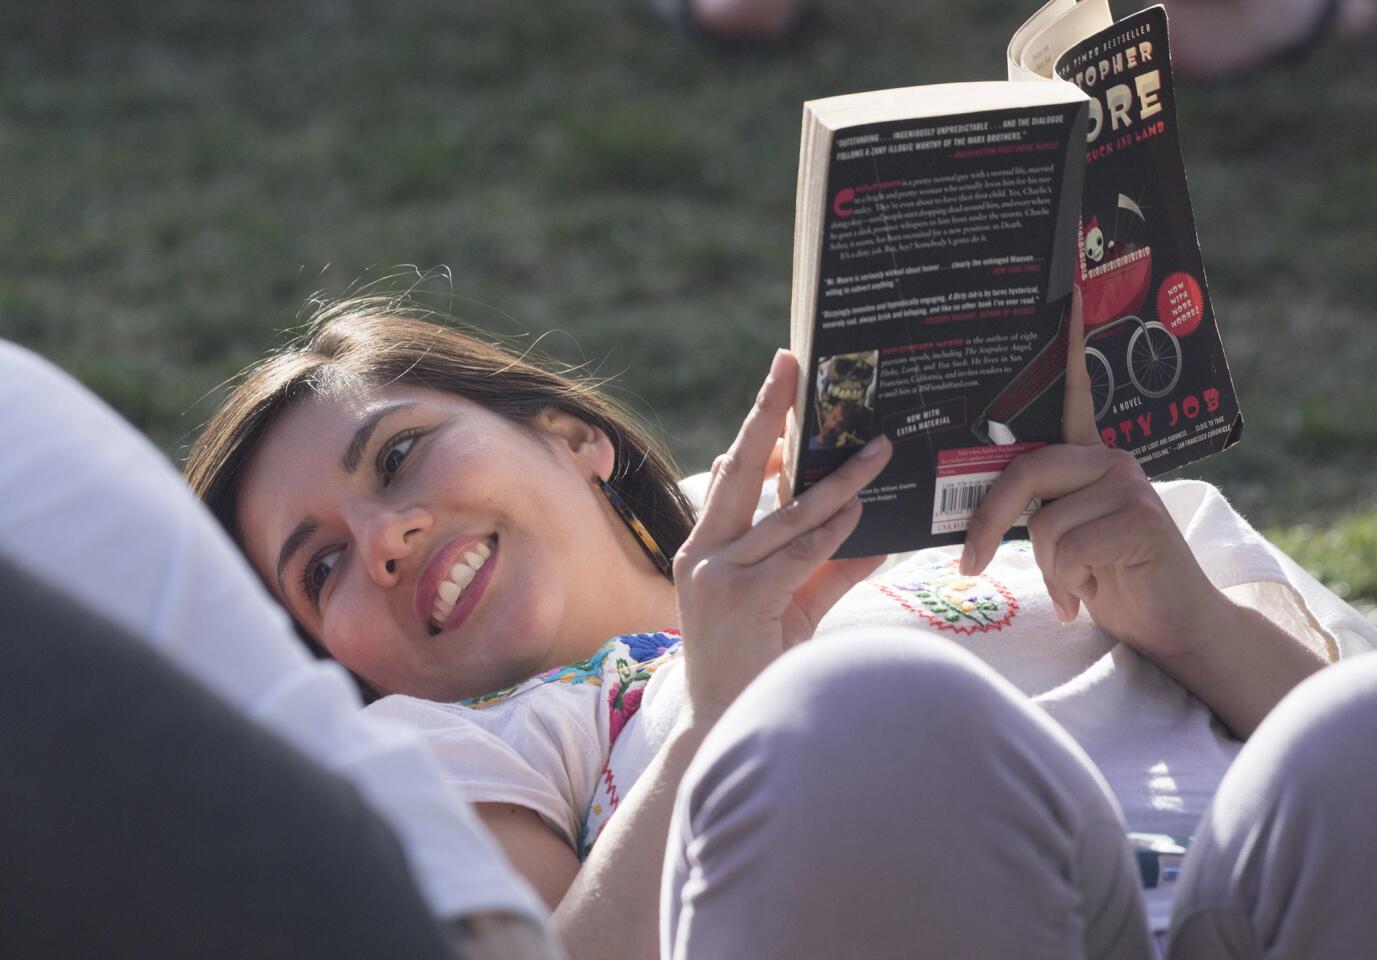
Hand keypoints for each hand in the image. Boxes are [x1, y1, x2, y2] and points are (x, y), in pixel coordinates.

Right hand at [674, 349, 892, 718]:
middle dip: (768, 411)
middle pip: (739, 466)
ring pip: (786, 512)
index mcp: (704, 547)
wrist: (726, 731)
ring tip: (878, 449)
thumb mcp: (793, 605)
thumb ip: (828, 566)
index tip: (783, 386)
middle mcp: (701, 553)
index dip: (759, 429)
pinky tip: (862, 510)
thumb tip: (876, 532)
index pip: (732, 474)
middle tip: (790, 363)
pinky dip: (833, 531)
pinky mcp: (742, 598)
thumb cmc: (757, 665)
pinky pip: (798, 552)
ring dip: (838, 479)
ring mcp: (717, 574)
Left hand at [960, 289, 1227, 661]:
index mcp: (1088, 458)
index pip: (1076, 394)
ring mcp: (1129, 484)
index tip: (1066, 293)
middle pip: (1024, 471)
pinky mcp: (1141, 517)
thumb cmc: (1108, 579)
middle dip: (987, 523)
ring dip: (1046, 570)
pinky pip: (1067, 548)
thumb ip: (1035, 507)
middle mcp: (1110, 459)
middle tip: (970, 564)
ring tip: (1073, 585)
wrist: (1173, 627)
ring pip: (1042, 524)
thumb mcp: (1062, 536)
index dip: (1070, 343)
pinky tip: (1091, 594)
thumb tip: (971, 507)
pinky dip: (1067, 584)